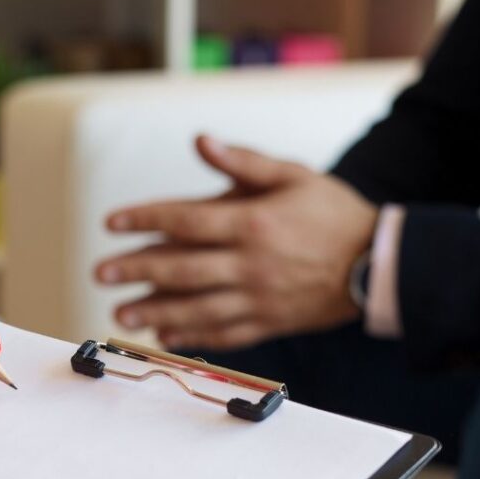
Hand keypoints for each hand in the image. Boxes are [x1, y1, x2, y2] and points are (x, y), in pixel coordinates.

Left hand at [95, 136, 378, 349]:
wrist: (378, 262)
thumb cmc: (334, 213)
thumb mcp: (294, 176)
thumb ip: (244, 162)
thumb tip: (200, 142)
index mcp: (254, 222)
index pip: (186, 221)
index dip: (145, 220)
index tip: (112, 223)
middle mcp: (251, 264)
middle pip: (182, 269)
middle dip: (137, 270)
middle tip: (101, 273)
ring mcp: (259, 298)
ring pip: (197, 308)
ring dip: (155, 311)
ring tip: (122, 312)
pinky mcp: (269, 322)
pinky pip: (225, 334)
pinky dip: (192, 336)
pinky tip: (164, 336)